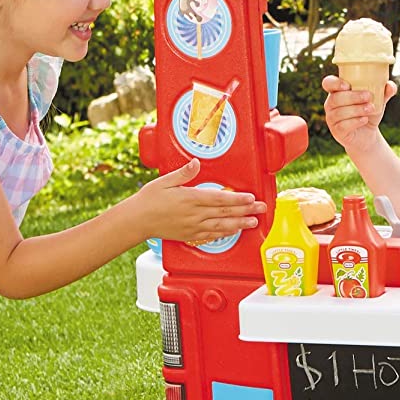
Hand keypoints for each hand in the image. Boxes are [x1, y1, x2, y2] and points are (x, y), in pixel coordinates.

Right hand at [129, 158, 264, 244]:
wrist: (137, 221)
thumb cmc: (148, 200)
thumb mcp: (165, 181)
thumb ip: (184, 173)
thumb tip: (196, 163)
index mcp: (190, 198)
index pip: (220, 199)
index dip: (238, 199)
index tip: (251, 198)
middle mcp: (194, 214)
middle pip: (225, 213)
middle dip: (246, 211)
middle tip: (262, 209)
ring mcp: (193, 227)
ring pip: (222, 226)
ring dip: (240, 224)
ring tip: (254, 222)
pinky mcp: (190, 235)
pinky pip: (211, 236)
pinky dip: (224, 234)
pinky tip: (233, 232)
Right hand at [322, 73, 395, 150]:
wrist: (368, 135)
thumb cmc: (369, 112)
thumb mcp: (378, 101)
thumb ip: (385, 92)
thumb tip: (390, 85)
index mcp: (337, 92)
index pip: (328, 83)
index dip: (335, 83)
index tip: (348, 85)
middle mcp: (331, 104)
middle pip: (335, 98)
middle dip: (352, 97)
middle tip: (369, 96)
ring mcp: (332, 119)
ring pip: (339, 112)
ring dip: (356, 109)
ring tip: (371, 108)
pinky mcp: (337, 131)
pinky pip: (342, 125)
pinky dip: (355, 122)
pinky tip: (364, 120)